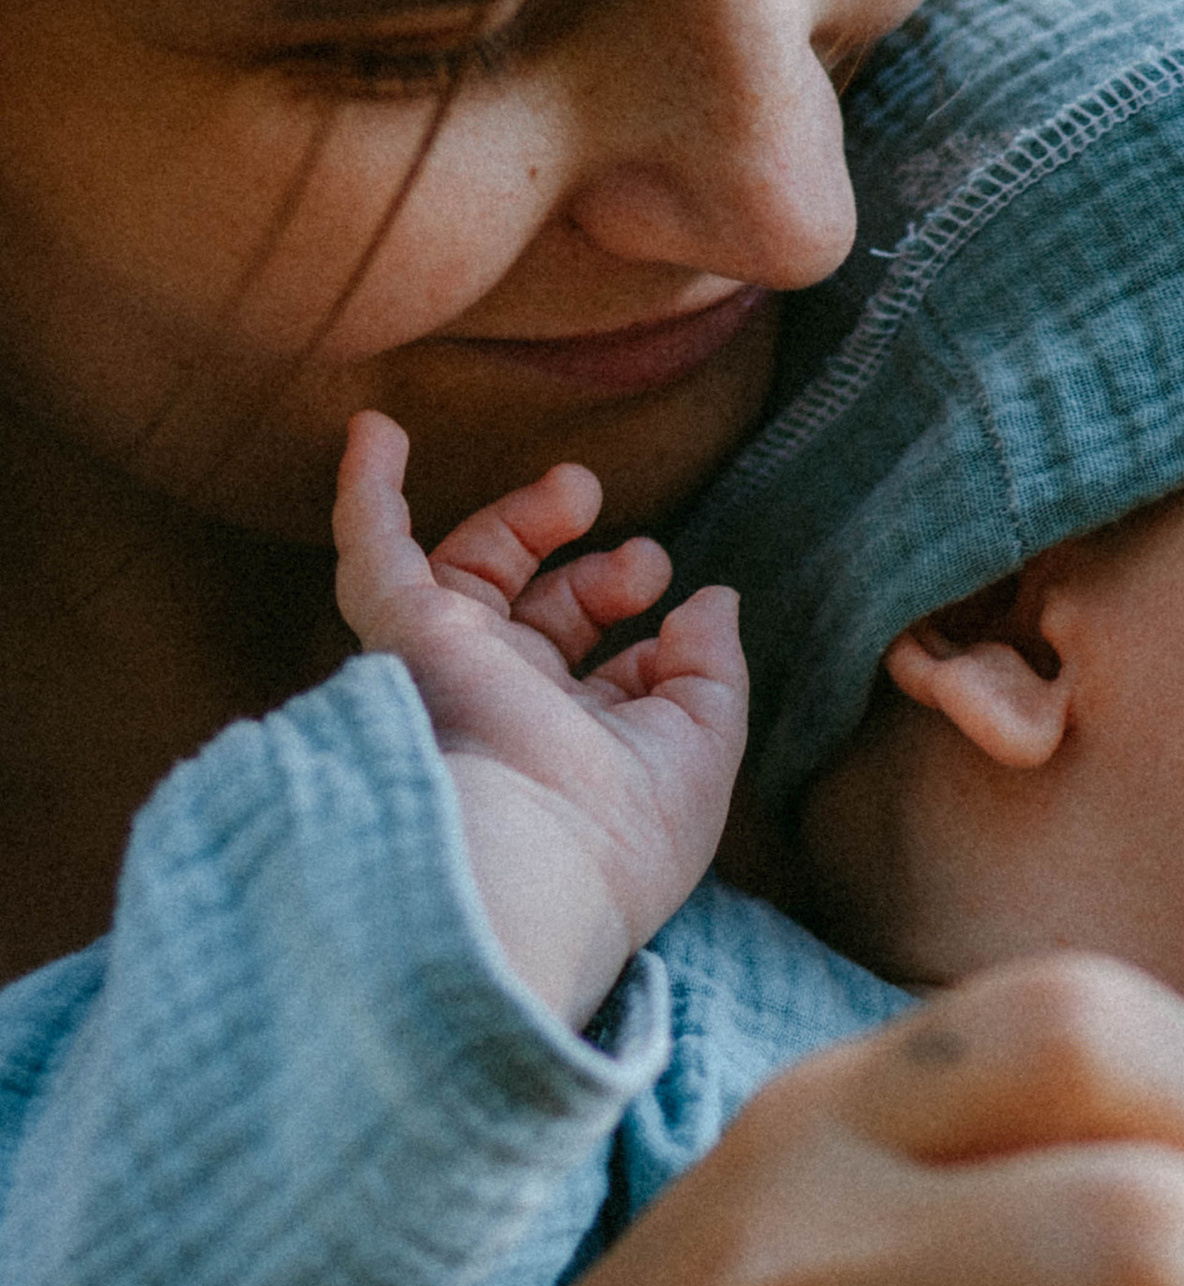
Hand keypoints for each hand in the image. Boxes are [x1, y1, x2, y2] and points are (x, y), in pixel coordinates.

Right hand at [332, 410, 747, 1026]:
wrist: (536, 855)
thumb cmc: (626, 832)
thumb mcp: (702, 746)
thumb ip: (712, 669)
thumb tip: (713, 601)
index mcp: (574, 743)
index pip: (603, 670)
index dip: (649, 639)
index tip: (677, 616)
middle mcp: (509, 705)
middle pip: (540, 614)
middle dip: (595, 574)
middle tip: (646, 559)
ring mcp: (455, 666)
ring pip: (466, 573)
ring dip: (519, 521)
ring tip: (577, 487)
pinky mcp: (407, 633)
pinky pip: (371, 552)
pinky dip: (369, 492)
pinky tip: (376, 429)